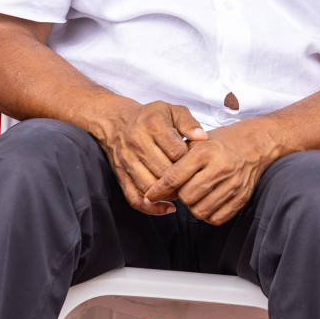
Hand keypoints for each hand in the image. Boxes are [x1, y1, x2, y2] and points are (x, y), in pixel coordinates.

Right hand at [98, 100, 206, 215]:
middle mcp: (137, 143)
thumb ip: (189, 122)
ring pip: (149, 186)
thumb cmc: (151, 117)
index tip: (197, 162)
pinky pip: (134, 197)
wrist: (117, 122)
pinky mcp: (120, 175)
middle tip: (194, 182)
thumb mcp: (172, 110)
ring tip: (183, 193)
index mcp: (153, 125)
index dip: (189, 160)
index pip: (176, 151)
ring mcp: (127, 161)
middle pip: (163, 171)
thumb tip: (202, 138)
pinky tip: (167, 207)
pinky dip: (151, 207)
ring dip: (168, 195)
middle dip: (181, 180)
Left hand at [141, 120, 275, 225]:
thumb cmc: (221, 143)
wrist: (256, 143)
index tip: (150, 195)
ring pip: (200, 210)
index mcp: (205, 151)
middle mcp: (220, 167)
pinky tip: (208, 202)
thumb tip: (155, 185)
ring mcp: (234, 183)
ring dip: (193, 207)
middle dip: (180, 196)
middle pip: (186, 197)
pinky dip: (208, 214)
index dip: (157, 190)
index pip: (173, 178)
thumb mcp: (197, 142)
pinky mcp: (243, 196)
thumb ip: (177, 160)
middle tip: (182, 189)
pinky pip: (217, 218)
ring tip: (196, 195)